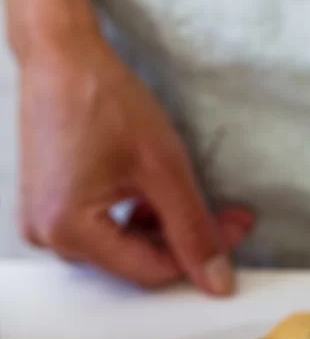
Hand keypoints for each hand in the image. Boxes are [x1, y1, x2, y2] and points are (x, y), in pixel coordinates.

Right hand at [18, 33, 252, 291]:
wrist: (62, 57)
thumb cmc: (102, 99)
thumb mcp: (163, 168)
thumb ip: (193, 230)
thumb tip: (216, 281)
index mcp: (67, 231)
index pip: (151, 270)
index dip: (200, 254)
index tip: (236, 229)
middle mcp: (46, 236)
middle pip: (135, 262)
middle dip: (181, 237)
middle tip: (224, 213)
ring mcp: (43, 224)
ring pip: (123, 247)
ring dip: (159, 225)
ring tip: (177, 187)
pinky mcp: (48, 209)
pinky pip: (103, 231)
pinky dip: (133, 216)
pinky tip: (149, 189)